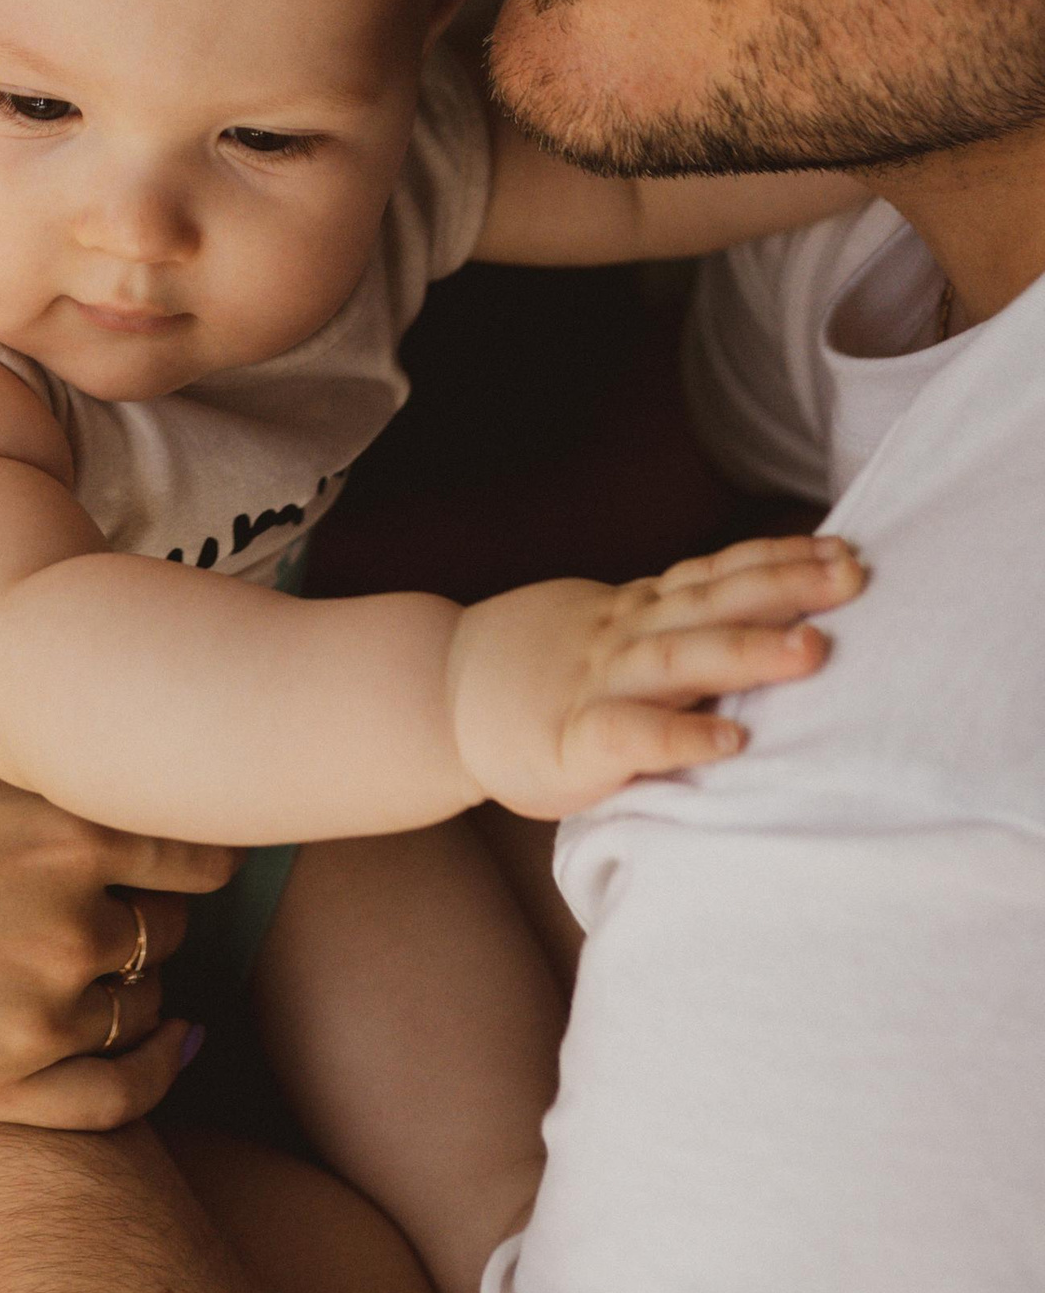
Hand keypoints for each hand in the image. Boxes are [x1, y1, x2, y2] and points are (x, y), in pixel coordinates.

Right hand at [0, 692, 229, 1129]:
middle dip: (144, 907)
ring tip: (88, 956)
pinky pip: (118, 1094)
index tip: (176, 846)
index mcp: (71, 824)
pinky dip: (156, 1070)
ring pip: (143, 1000)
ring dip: (133, 978)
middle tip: (100, 895)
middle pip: (169, 925)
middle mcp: (74, 922)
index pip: (198, 847)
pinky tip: (169, 1045)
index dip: (192, 843)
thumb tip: (100, 709)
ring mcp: (40, 1012)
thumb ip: (36, 731)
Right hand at [447, 531, 866, 819]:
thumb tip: (764, 619)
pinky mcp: (573, 742)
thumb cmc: (540, 674)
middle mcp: (624, 636)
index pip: (713, 574)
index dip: (777, 559)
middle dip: (785, 586)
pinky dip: (678, 737)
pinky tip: (728, 744)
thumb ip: (669, 627)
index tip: (845, 548)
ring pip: (679, 658)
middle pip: (712, 601)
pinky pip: (630, 735)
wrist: (439, 696)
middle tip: (853, 575)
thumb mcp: (603, 633)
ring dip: (747, 650)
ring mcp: (598, 683)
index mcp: (635, 612)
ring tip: (812, 650)